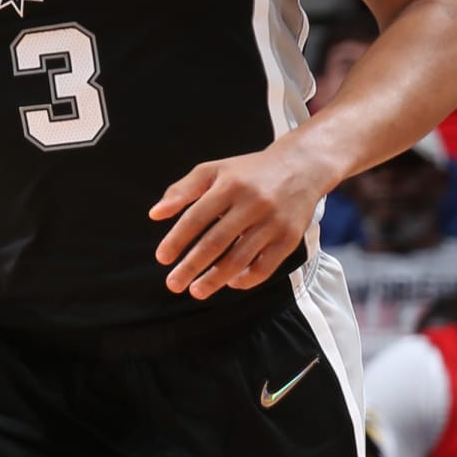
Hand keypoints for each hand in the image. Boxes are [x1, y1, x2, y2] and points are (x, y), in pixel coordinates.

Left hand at [151, 137, 329, 296]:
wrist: (302, 166)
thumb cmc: (249, 171)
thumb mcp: (215, 170)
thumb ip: (183, 190)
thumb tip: (154, 215)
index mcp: (230, 185)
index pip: (197, 217)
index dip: (177, 240)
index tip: (162, 258)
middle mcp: (253, 203)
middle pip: (216, 242)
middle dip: (191, 266)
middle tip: (173, 284)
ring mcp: (273, 222)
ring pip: (239, 258)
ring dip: (215, 279)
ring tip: (196, 291)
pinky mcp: (290, 238)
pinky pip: (265, 267)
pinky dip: (246, 279)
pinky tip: (230, 282)